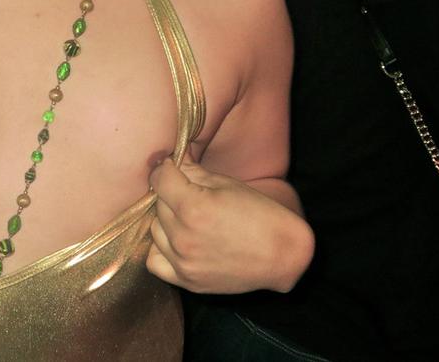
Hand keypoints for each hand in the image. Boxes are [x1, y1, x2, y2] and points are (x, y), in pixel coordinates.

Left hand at [146, 152, 311, 293]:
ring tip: (190, 220)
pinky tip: (177, 242)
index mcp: (194, 207)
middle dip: (170, 195)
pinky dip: (161, 249)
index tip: (173, 169)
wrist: (284, 256)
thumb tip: (167, 157)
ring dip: (167, 221)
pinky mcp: (186, 280)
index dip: (166, 169)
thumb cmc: (259, 215)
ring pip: (155, 230)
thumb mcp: (226, 185)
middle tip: (190, 195)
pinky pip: (154, 261)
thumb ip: (191, 170)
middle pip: (158, 204)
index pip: (160, 179)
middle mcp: (183, 236)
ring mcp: (183, 261)